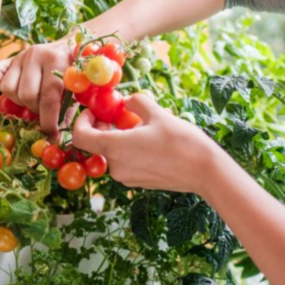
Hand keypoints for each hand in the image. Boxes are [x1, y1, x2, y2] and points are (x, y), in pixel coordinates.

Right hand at [0, 38, 73, 136]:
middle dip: (34, 111)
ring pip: (8, 88)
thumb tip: (55, 140)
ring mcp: (20, 55)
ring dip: (18, 101)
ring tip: (31, 101)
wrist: (67, 48)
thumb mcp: (75, 90)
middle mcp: (36, 54)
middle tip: (42, 112)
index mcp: (57, 60)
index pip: (48, 98)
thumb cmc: (72, 74)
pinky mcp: (8, 58)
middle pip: (26, 95)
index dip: (48, 121)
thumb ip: (65, 111)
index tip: (50, 135)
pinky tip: (14, 91)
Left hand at [71, 93, 222, 194]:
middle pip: (97, 144)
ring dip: (119, 137)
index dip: (81, 121)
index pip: (80, 137)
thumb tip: (125, 101)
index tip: (94, 111)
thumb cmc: (181, 141)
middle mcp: (115, 166)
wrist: (205, 171)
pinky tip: (149, 141)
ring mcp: (126, 178)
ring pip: (112, 153)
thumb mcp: (157, 113)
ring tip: (141, 126)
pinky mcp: (137, 183)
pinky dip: (128, 150)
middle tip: (119, 113)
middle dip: (104, 126)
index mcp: (114, 148)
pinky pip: (124, 162)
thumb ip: (136, 103)